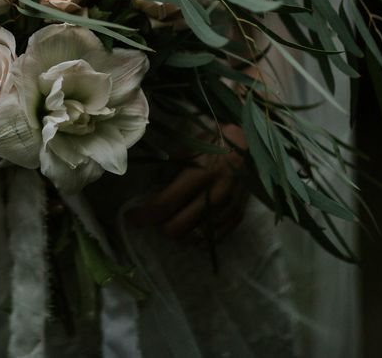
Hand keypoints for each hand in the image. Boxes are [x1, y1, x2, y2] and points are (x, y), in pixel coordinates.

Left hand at [124, 123, 249, 241]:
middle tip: (153, 216)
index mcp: (199, 174)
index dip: (144, 214)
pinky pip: (212, 239)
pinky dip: (196, 237)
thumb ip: (169, 169)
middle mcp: (214, 195)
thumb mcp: (187, 148)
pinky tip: (189, 227)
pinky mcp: (238, 216)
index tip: (131, 216)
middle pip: (176, 228)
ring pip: (193, 237)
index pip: (165, 203)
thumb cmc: (213, 142)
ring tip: (171, 219)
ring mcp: (228, 209)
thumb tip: (151, 187)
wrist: (250, 144)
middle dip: (159, 225)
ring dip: (178, 232)